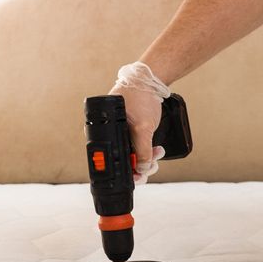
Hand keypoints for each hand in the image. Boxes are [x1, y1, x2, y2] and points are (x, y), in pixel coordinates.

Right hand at [109, 62, 169, 183]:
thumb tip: (142, 169)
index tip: (136, 178)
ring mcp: (124, 136)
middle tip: (150, 169)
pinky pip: (141, 151)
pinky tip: (158, 150)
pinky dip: (150, 153)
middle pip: (123, 162)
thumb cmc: (140, 99)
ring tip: (158, 153)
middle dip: (140, 168)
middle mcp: (112, 136)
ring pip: (134, 158)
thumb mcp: (143, 127)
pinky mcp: (135, 135)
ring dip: (148, 160)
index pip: (110, 161)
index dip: (124, 172)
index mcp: (105, 134)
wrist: (149, 83)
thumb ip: (143, 150)